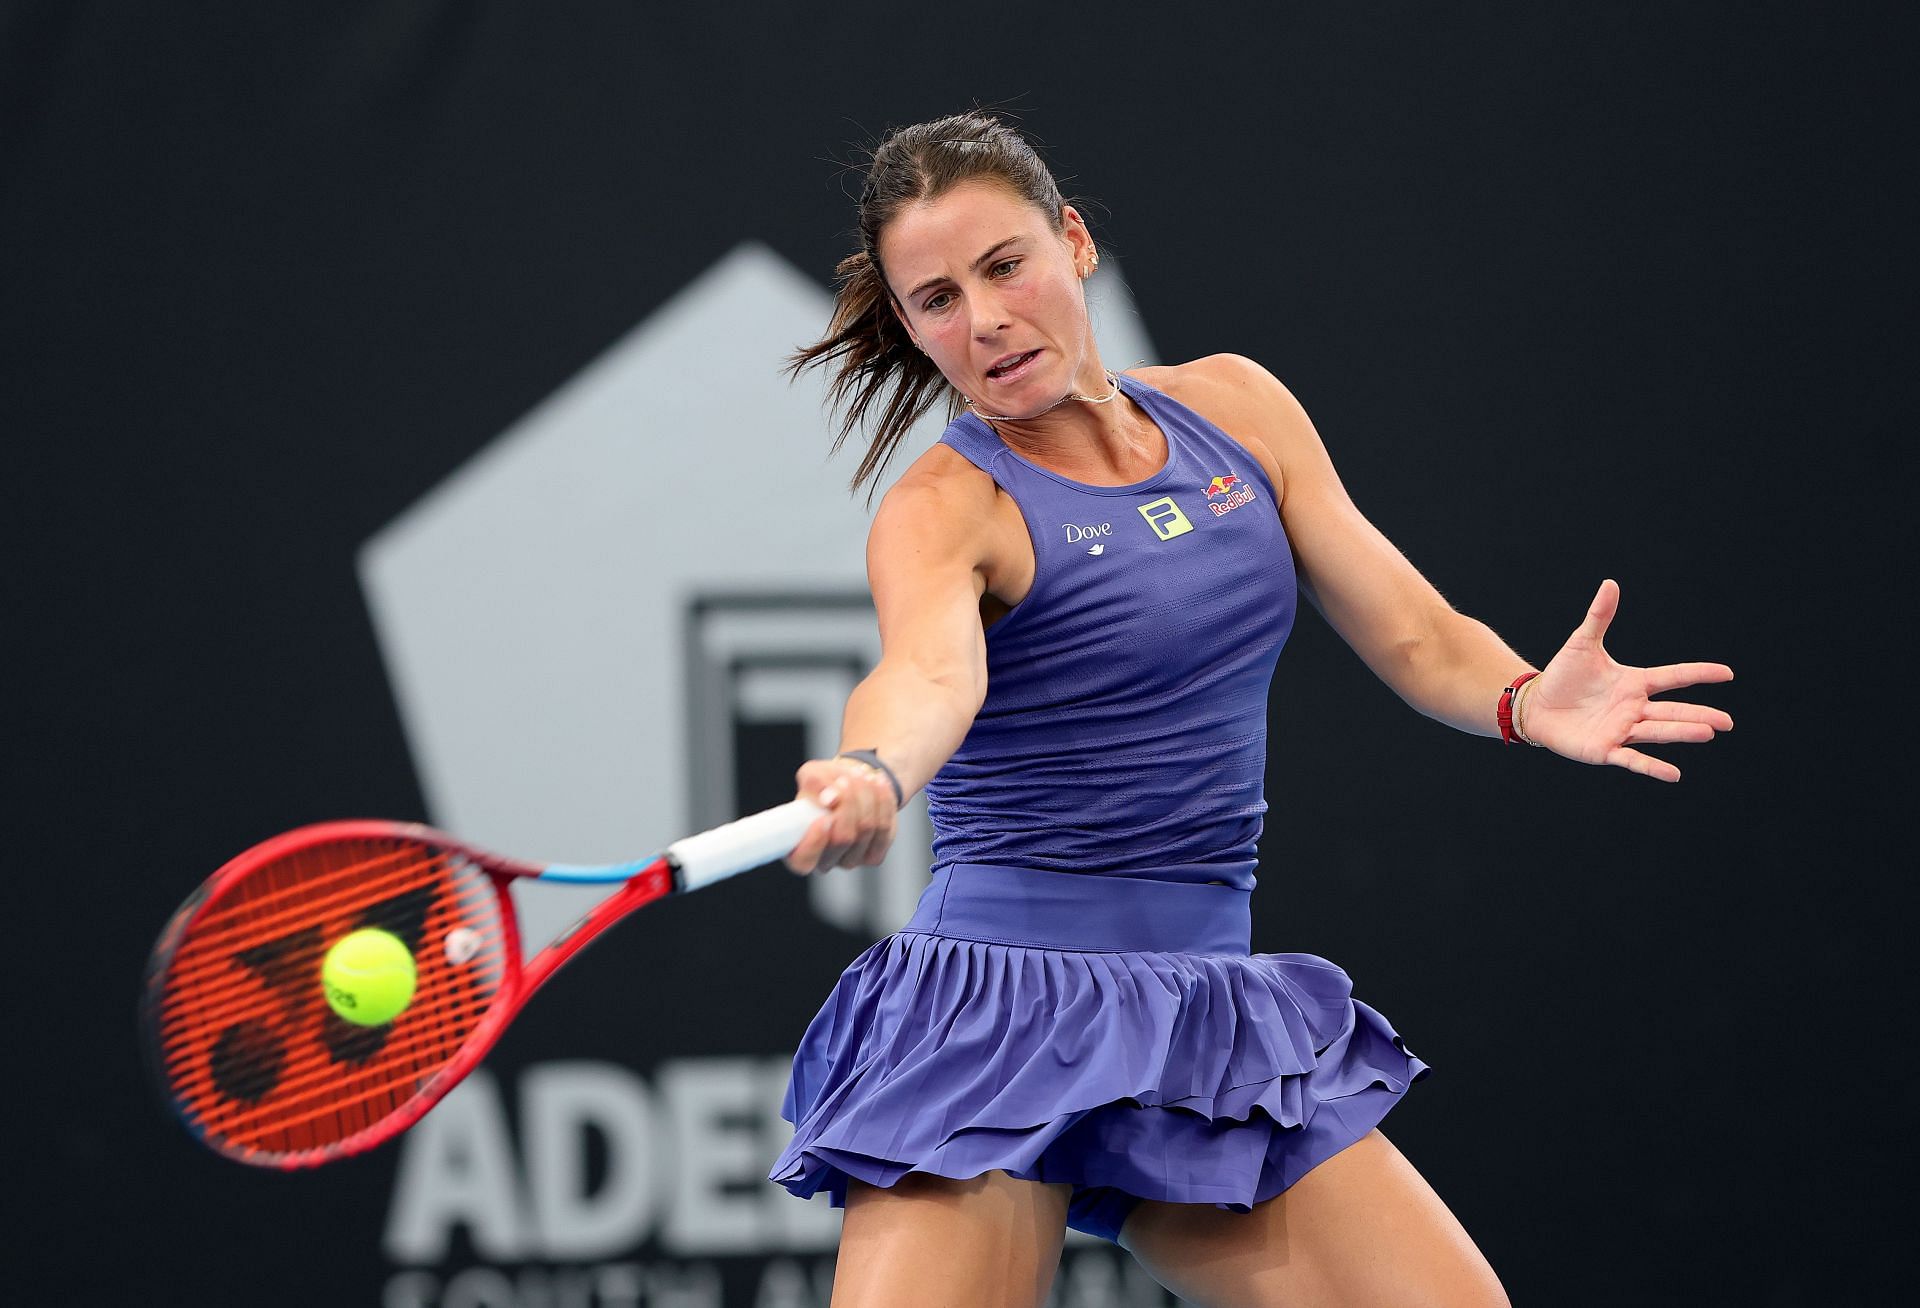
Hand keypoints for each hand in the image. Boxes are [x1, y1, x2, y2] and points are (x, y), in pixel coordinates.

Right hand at [783, 756, 899, 872]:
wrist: (851, 784)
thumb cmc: (824, 783)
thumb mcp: (812, 774)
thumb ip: (814, 784)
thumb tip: (829, 798)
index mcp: (798, 848)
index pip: (803, 860)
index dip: (814, 842)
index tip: (824, 817)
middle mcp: (824, 861)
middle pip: (843, 838)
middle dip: (848, 802)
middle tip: (844, 779)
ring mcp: (850, 861)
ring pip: (866, 829)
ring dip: (866, 796)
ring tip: (861, 775)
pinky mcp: (873, 856)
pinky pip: (884, 828)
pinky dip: (883, 801)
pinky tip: (877, 784)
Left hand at [1522, 579, 1733, 782]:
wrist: (1535, 704)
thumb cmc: (1563, 676)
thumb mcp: (1582, 643)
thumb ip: (1599, 617)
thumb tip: (1610, 583)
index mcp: (1634, 683)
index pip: (1673, 677)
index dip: (1699, 674)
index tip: (1728, 674)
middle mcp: (1634, 708)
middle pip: (1673, 710)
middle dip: (1699, 715)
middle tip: (1727, 722)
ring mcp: (1622, 730)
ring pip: (1658, 731)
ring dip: (1682, 732)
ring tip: (1708, 733)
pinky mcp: (1605, 749)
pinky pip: (1632, 759)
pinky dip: (1653, 768)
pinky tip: (1674, 774)